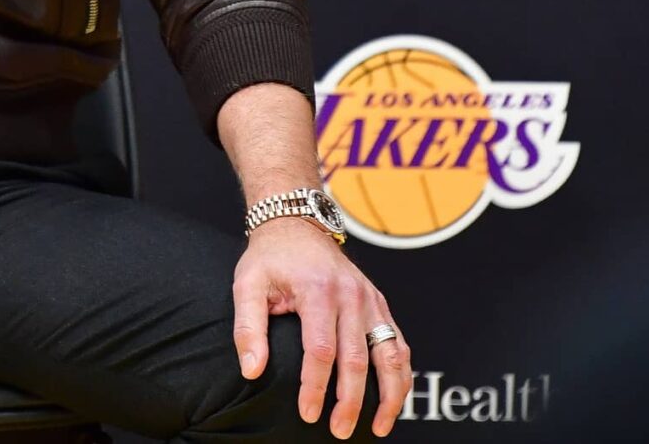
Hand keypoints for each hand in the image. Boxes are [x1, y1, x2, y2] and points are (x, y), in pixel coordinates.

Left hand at [232, 219, 410, 438]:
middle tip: (339, 431)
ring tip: (379, 427)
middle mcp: (351, 295)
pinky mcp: (380, 304)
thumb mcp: (247, 284)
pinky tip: (394, 399)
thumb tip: (251, 370)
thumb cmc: (270, 258)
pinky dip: (401, 374)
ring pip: (390, 354)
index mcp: (317, 290)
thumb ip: (248, 328)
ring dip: (389, 395)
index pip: (321, 350)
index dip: (315, 387)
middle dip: (350, 401)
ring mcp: (370, 299)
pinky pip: (398, 343)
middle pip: (357, 359)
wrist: (297, 224)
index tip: (309, 414)